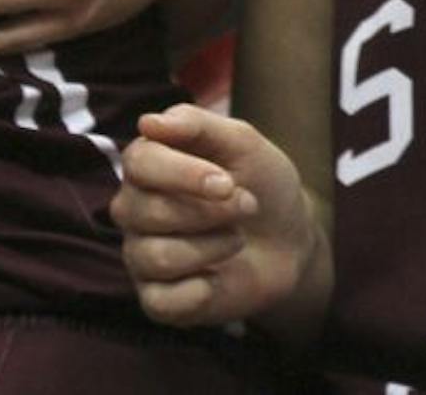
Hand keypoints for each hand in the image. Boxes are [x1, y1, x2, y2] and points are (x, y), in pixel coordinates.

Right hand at [112, 103, 325, 334]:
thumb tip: (148, 123)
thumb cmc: (260, 184)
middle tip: (246, 206)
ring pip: (156, 256)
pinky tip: (218, 280)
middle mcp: (134, 209)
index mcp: (146, 165)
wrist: (291, 239)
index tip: (227, 183)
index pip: (139, 164)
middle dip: (208, 212)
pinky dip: (197, 293)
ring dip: (211, 248)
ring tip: (236, 239)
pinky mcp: (158, 298)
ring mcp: (142, 254)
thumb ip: (196, 124)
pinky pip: (160, 301)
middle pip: (147, 212)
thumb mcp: (241, 142)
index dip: (184, 175)